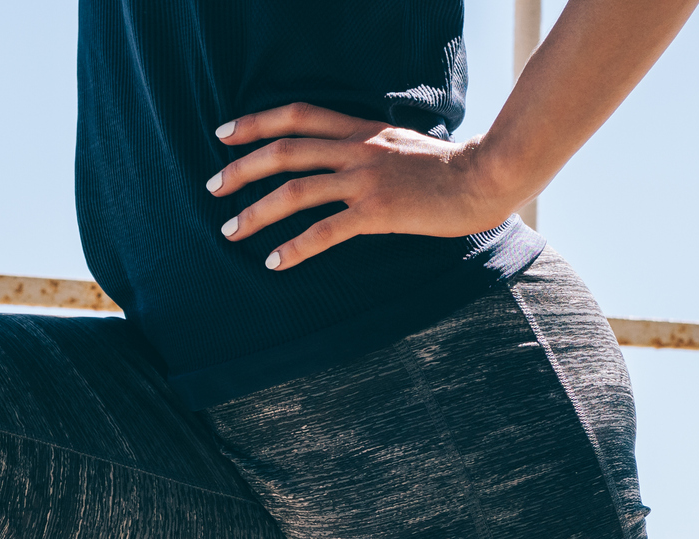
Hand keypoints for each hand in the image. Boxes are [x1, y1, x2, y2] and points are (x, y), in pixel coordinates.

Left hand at [207, 103, 520, 270]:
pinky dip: (295, 248)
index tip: (224, 134)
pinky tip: (275, 262)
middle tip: (212, 188)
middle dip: (240, 169)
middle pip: (283, 150)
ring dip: (256, 211)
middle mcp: (356, 150)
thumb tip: (350, 160)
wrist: (486, 177)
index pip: (297, 116)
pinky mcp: (378, 212)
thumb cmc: (451, 169)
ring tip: (231, 231)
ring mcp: (365, 180)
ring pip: (295, 190)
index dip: (255, 122)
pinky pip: (325, 231)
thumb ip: (372, 149)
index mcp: (361, 131)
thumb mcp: (403, 146)